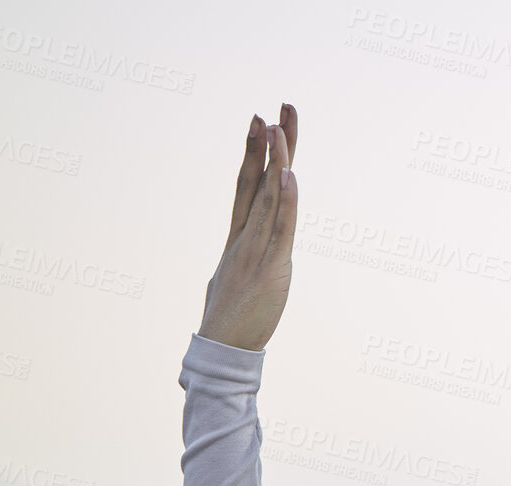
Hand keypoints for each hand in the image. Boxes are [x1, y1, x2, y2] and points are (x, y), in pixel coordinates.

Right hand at [198, 103, 299, 351]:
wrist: (222, 352)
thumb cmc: (233, 321)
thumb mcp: (240, 280)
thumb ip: (246, 260)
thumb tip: (247, 253)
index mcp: (237, 238)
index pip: (246, 185)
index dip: (253, 153)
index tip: (260, 121)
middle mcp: (244, 237)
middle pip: (256, 181)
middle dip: (268, 144)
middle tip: (276, 108)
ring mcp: (254, 250)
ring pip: (266, 197)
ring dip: (275, 160)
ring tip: (278, 126)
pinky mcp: (270, 269)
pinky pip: (279, 228)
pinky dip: (284, 200)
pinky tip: (288, 174)